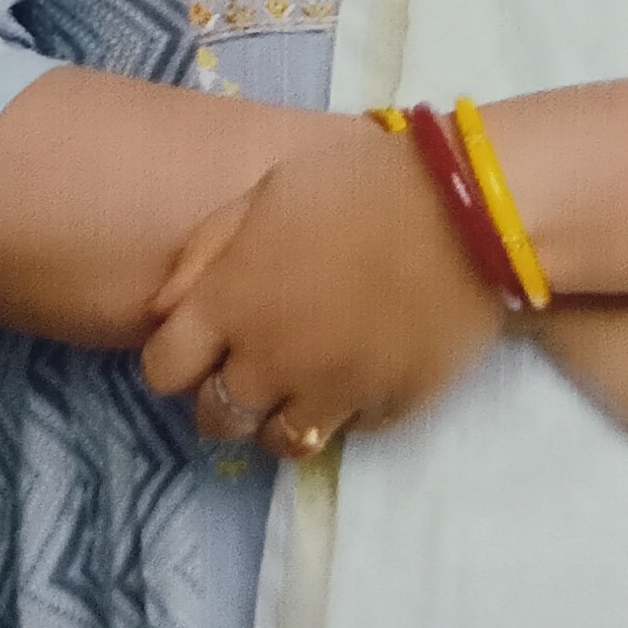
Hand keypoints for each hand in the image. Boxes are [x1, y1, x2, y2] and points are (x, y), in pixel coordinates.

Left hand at [137, 128, 499, 454]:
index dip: (177, 361)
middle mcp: (267, 361)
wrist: (467, 212)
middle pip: (215, 418)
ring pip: (277, 443)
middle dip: (224, 398)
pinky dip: (347, 411)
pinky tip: (362, 372)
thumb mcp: (265, 192)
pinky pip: (347, 432)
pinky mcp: (385, 411)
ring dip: (280, 417)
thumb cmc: (359, 184)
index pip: (163, 371)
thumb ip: (205, 250)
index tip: (202, 346)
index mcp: (229, 304)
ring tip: (305, 383)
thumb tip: (161, 309)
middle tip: (256, 368)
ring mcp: (327, 394)